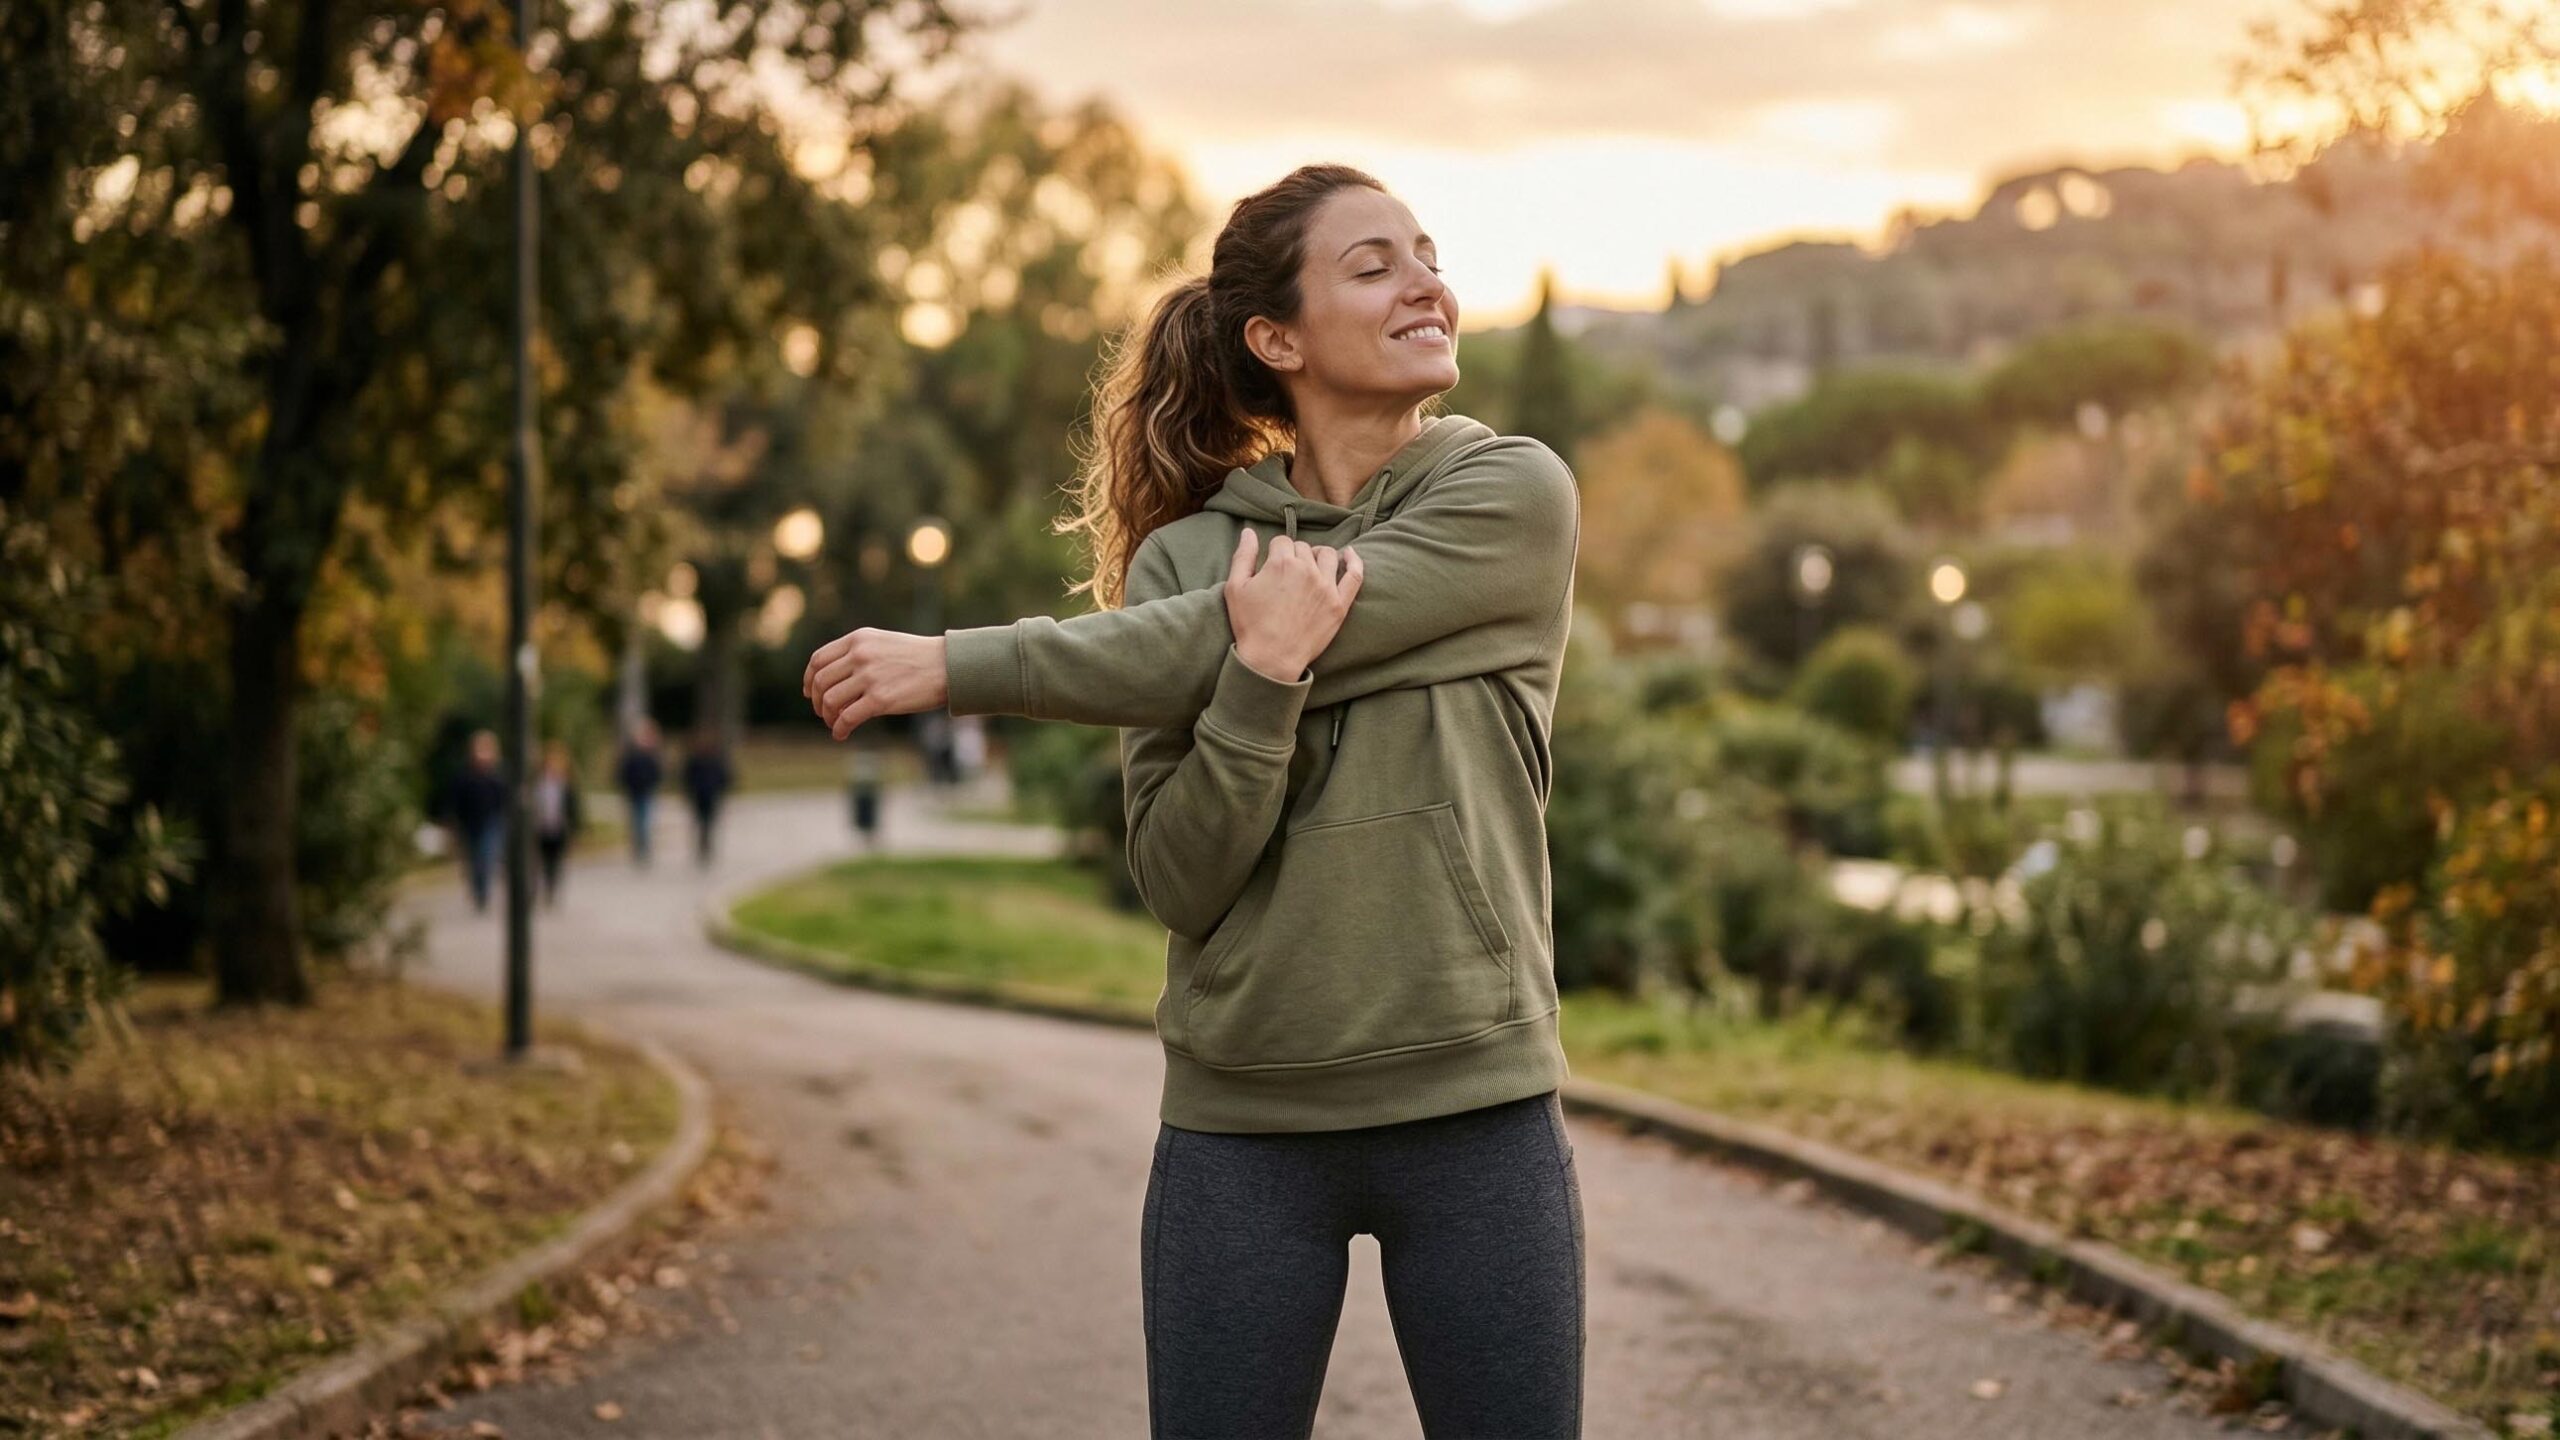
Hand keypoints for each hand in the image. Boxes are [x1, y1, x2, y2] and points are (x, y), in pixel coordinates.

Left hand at [804, 628, 948, 740]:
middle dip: (818, 702)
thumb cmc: (919, 658)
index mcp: (859, 639)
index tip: (811, 693)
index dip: (810, 680)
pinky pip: (847, 718)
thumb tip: (834, 680)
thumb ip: (858, 654)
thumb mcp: (883, 643)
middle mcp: (860, 655)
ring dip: (828, 717)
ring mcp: (869, 677)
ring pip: (831, 701)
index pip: (819, 660)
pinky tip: (842, 735)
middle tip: (824, 714)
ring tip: (835, 724)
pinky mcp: (880, 699)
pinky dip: (839, 729)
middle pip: (822, 682)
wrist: (948, 666)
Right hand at [1223, 527, 1363, 680]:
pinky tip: (1350, 555)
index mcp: (1281, 563)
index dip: (1275, 552)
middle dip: (1294, 556)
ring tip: (1311, 565)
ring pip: (1327, 555)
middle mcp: (1307, 570)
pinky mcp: (1340, 604)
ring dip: (1318, 555)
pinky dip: (1354, 561)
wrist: (1271, 660)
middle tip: (1286, 575)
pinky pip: (1355, 575)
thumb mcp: (1235, 588)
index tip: (1271, 566)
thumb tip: (1249, 531)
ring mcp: (1326, 587)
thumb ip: (1243, 556)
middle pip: (1303, 548)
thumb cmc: (1250, 625)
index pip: (1282, 542)